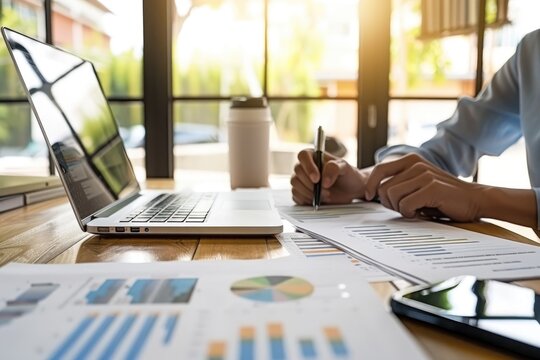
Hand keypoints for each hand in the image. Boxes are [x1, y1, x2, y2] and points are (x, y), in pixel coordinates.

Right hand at [290, 149, 365, 204]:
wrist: (350, 190)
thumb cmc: (347, 175)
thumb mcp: (345, 168)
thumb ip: (334, 169)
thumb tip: (323, 180)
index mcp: (314, 156)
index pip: (303, 155)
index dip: (308, 167)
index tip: (317, 179)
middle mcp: (306, 166)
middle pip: (298, 171)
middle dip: (311, 184)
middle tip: (325, 190)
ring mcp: (302, 179)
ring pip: (295, 184)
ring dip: (309, 192)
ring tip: (324, 196)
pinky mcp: (301, 192)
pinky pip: (296, 195)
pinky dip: (306, 199)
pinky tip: (317, 200)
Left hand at [364, 153, 485, 221]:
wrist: (475, 200)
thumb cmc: (443, 197)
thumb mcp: (418, 184)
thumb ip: (400, 183)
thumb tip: (373, 191)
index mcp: (411, 159)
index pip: (379, 170)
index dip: (371, 186)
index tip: (369, 197)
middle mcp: (416, 163)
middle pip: (383, 188)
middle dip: (389, 203)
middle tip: (405, 208)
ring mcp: (424, 174)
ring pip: (392, 196)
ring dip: (400, 209)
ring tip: (415, 209)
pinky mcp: (432, 187)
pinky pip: (405, 205)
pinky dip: (410, 213)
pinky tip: (421, 212)